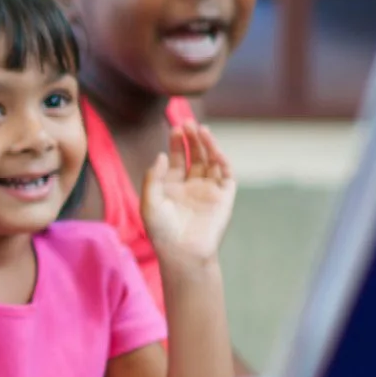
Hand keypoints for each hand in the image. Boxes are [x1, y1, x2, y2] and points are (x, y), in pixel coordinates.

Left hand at [140, 123, 236, 271]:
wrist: (182, 253)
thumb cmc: (162, 232)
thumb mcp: (149, 202)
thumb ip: (153, 178)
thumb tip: (162, 155)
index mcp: (173, 186)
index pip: (177, 158)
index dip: (176, 143)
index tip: (174, 128)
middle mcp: (192, 186)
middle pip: (194, 155)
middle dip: (192, 139)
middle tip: (188, 123)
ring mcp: (208, 190)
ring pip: (211, 161)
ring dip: (208, 145)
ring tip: (201, 129)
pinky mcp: (224, 198)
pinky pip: (225, 175)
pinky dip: (222, 161)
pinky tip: (214, 150)